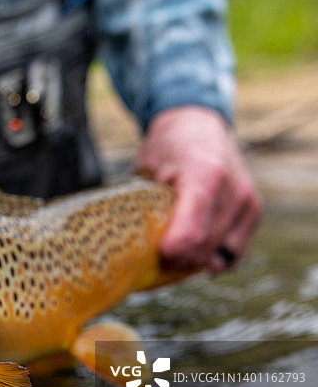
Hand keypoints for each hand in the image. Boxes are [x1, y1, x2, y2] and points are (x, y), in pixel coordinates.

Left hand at [136, 106, 262, 273]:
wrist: (197, 125)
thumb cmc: (165, 148)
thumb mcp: (145, 171)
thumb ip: (145, 207)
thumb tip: (133, 251)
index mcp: (202, 174)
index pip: (191, 233)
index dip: (170, 253)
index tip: (154, 253)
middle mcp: (231, 188)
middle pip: (203, 248)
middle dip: (177, 260)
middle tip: (154, 255)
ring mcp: (246, 200)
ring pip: (218, 255)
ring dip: (193, 261)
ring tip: (172, 251)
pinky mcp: (254, 209)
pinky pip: (234, 253)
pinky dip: (213, 258)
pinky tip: (195, 253)